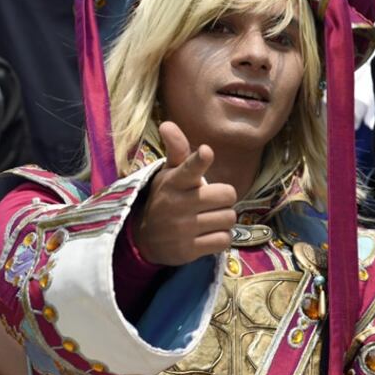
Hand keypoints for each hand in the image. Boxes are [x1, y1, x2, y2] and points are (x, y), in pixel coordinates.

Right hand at [132, 122, 236, 265]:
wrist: (145, 238)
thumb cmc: (166, 198)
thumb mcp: (169, 174)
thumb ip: (177, 150)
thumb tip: (168, 124)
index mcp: (175, 182)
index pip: (190, 168)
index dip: (200, 160)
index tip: (206, 152)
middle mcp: (178, 204)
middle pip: (227, 195)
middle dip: (224, 199)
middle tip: (211, 202)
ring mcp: (182, 228)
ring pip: (229, 218)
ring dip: (223, 219)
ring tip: (208, 218)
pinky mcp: (188, 250)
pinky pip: (224, 240)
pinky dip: (220, 238)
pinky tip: (207, 235)